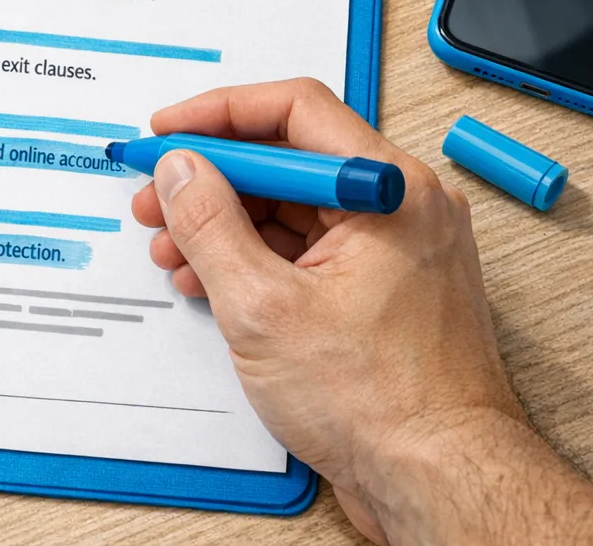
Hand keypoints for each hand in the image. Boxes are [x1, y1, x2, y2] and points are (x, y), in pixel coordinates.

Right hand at [132, 78, 592, 544]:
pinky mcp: (377, 289)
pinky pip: (305, 248)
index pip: (295, 109)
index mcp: (390, 191)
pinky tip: (207, 280)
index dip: (218, 115)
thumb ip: (210, 225)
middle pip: (288, 159)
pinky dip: (251, 258)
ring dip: (222, 223)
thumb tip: (179, 170)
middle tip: (155, 197)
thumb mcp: (264, 307)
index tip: (167, 132)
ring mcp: (392, 250)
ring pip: (290, 207)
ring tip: (171, 250)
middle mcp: (399, 209)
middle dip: (211, 178)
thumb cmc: (383, 405)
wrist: (437, 482)